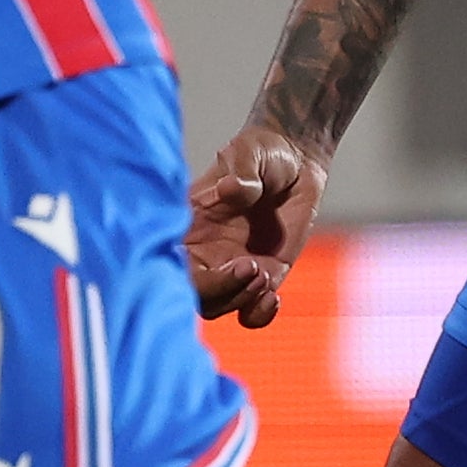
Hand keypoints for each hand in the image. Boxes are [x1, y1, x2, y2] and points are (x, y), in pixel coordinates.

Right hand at [187, 122, 327, 327]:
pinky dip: (258, 314)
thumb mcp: (251, 153)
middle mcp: (202, 251)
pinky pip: (249, 313)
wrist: (296, 162)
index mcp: (187, 224)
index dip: (191, 276)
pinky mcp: (260, 276)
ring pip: (216, 306)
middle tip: (253, 268)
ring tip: (265, 274)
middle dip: (220, 292)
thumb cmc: (263, 152)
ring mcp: (229, 267)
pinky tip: (273, 295)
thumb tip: (233, 189)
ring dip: (240, 300)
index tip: (230, 262)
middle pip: (191, 293)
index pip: (170, 262)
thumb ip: (241, 170)